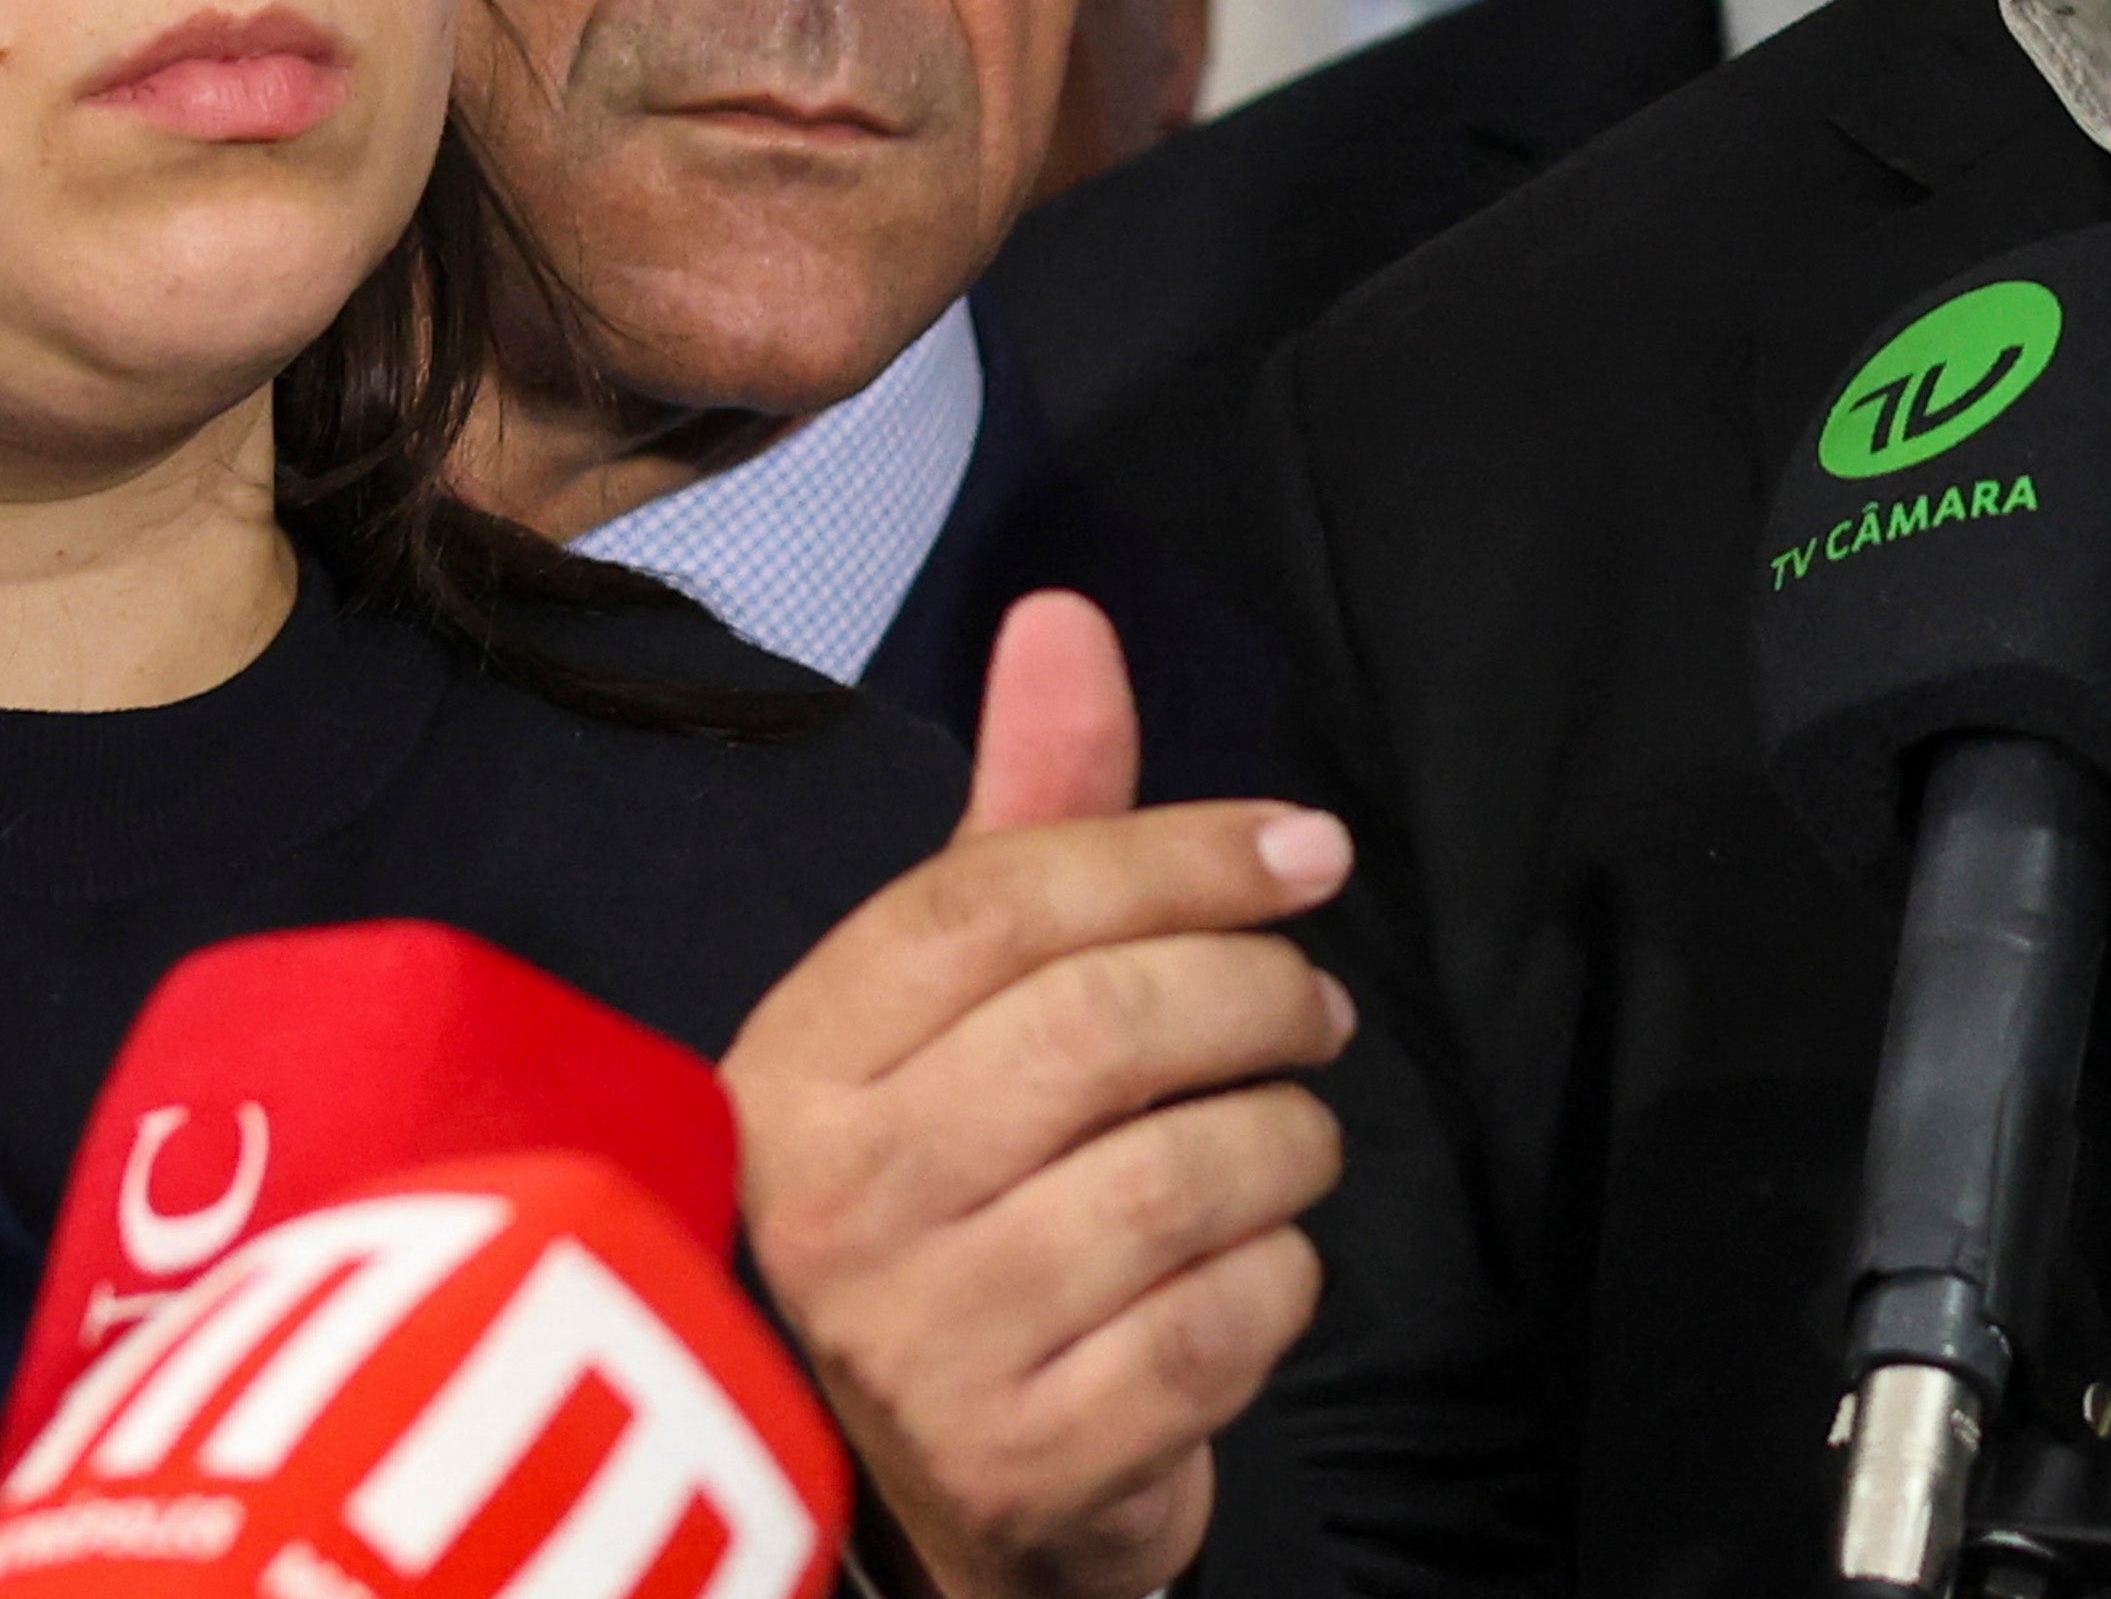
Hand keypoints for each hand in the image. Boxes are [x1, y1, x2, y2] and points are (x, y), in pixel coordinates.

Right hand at [727, 594, 1354, 1598]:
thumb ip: (1027, 824)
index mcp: (793, 1065)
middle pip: (1102, 1027)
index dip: (1176, 852)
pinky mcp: (1021, 1467)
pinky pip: (1222, 1323)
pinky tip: (1246, 1271)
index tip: (1305, 850)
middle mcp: (830, 1203)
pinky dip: (1277, 1282)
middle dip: (1257, 994)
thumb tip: (1065, 617)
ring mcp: (917, 1347)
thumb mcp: (959, 1011)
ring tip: (1285, 1136)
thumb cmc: (957, 1200)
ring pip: (1183, 1175)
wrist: (912, 1492)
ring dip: (1286, 1141)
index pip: (992, 905)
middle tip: (1317, 1004)